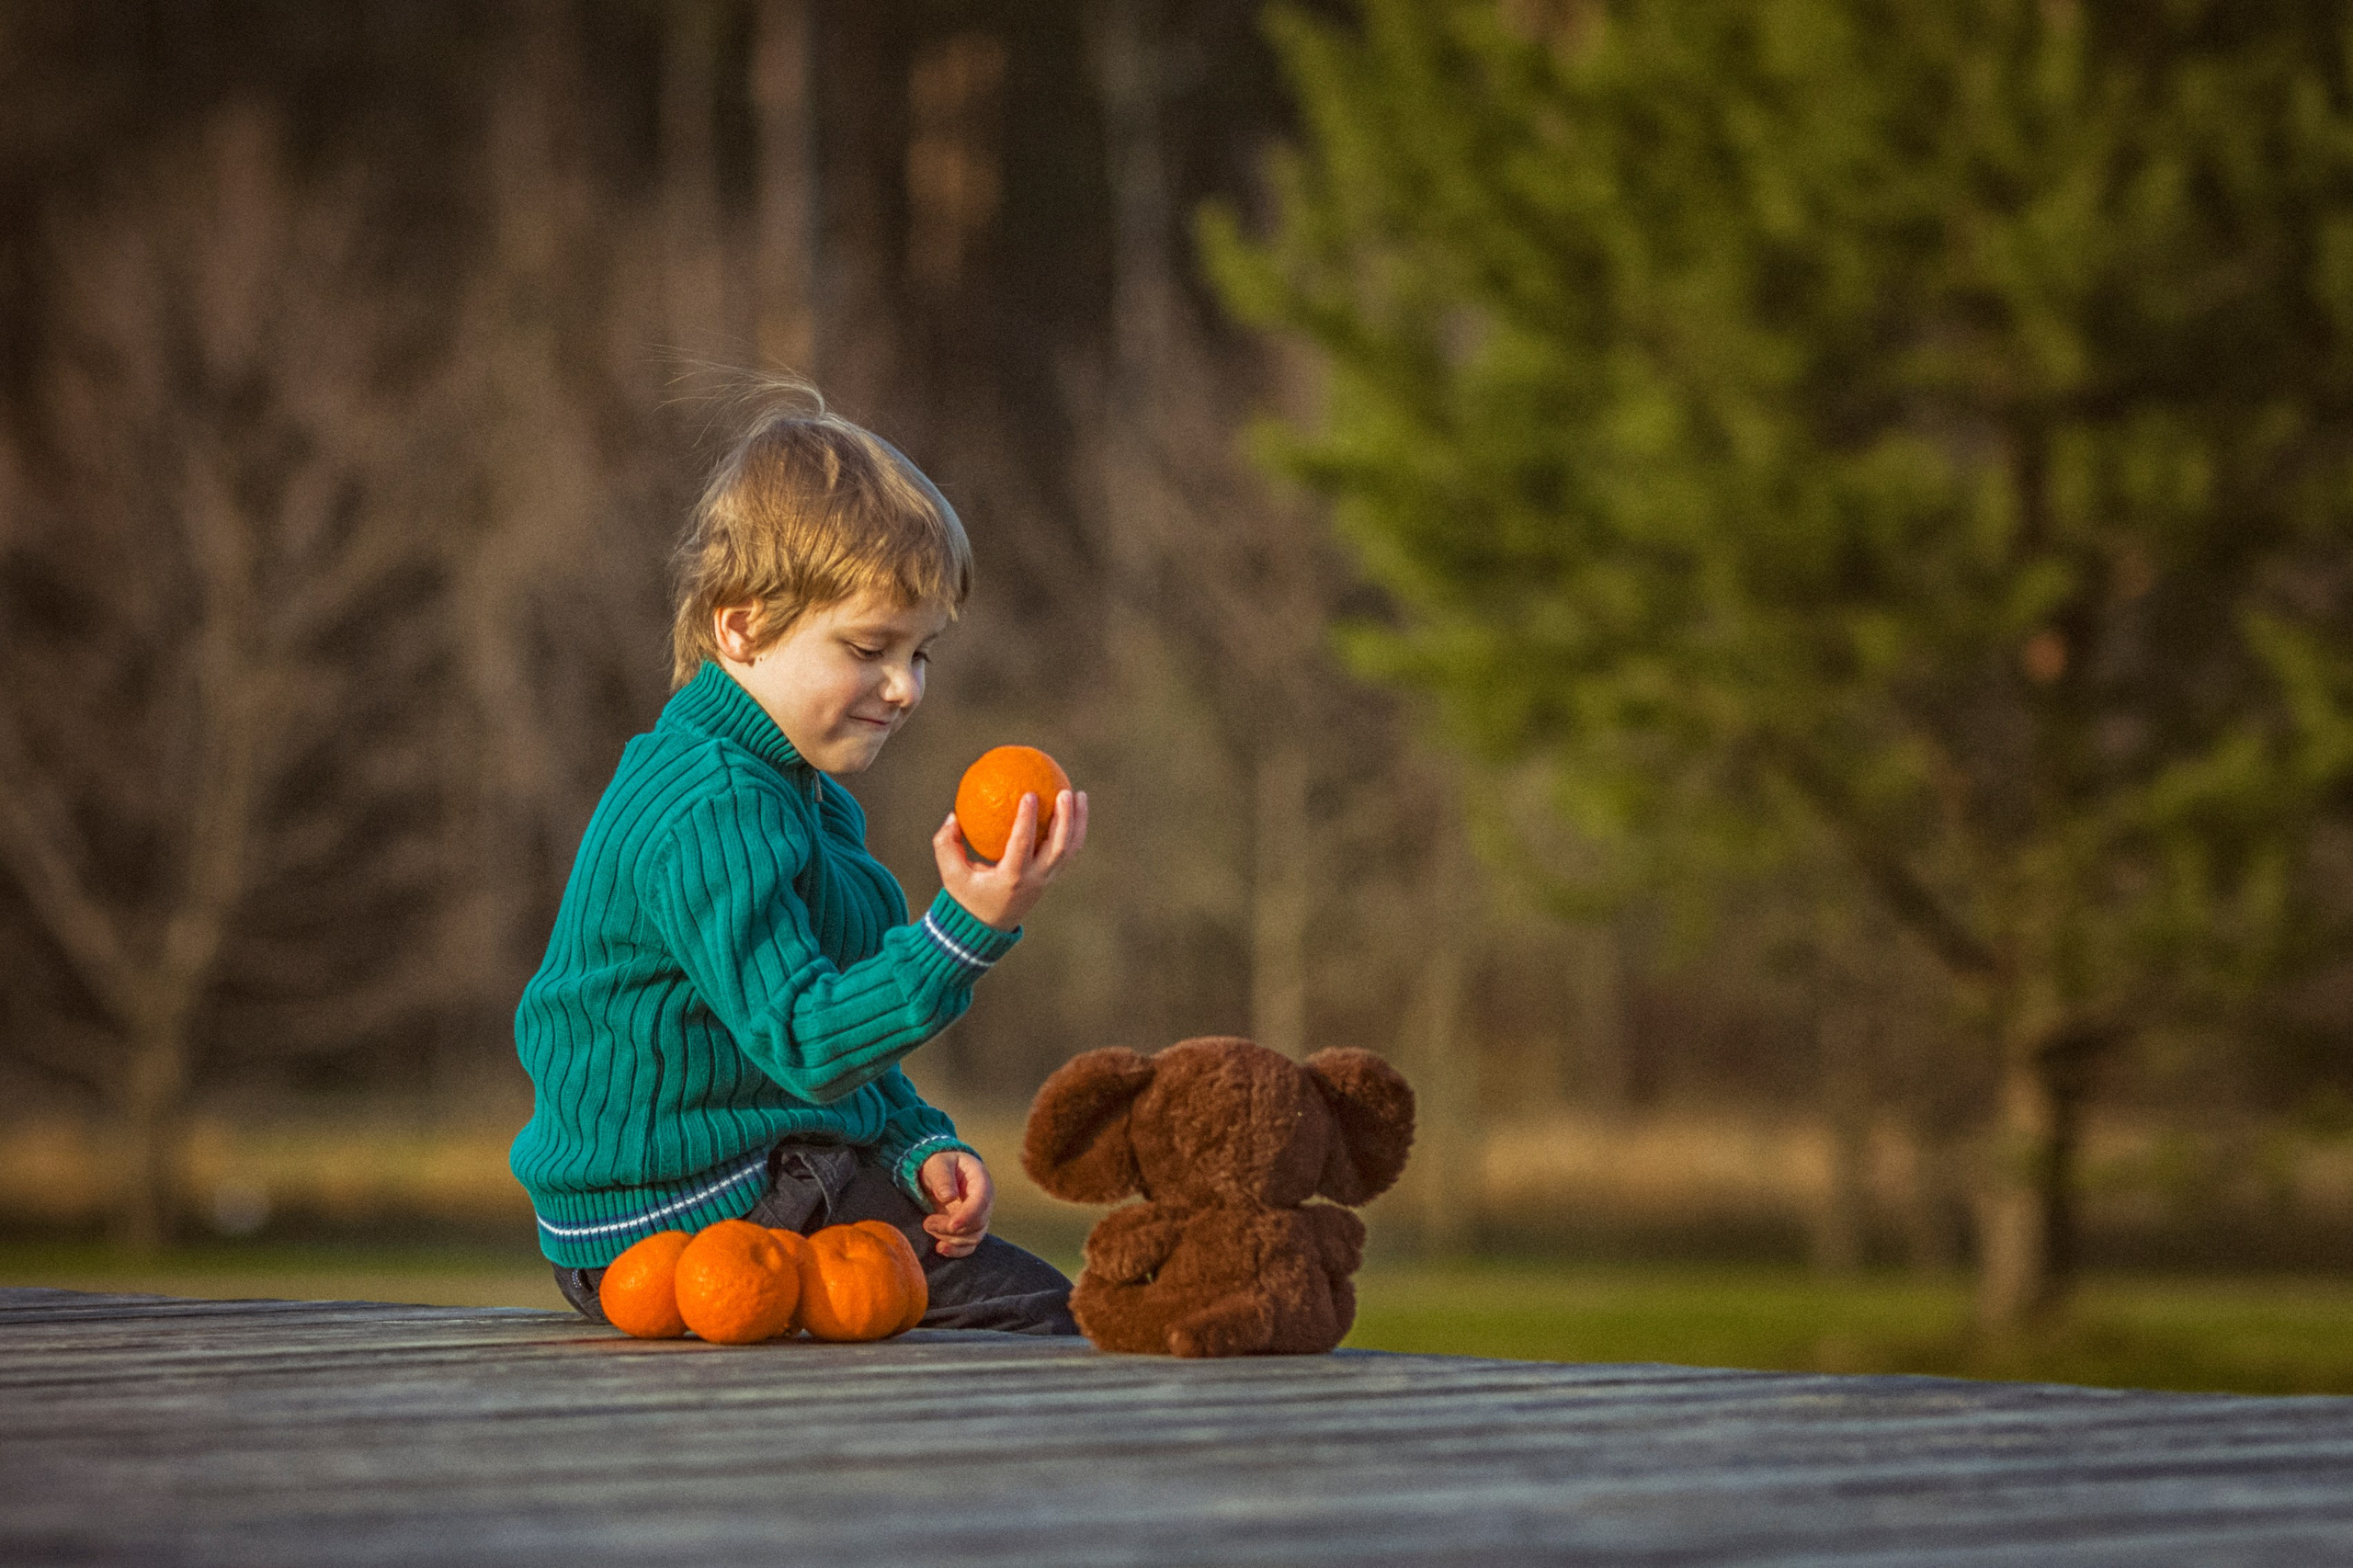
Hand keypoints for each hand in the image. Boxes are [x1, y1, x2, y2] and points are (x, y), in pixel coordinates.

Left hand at [917, 1149, 993, 1257]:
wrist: (939, 1172)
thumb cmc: (940, 1164)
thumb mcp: (938, 1164)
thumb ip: (942, 1178)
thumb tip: (948, 1197)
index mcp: (981, 1181)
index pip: (982, 1201)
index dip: (968, 1215)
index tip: (951, 1225)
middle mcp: (985, 1201)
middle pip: (977, 1223)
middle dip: (951, 1228)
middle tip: (927, 1222)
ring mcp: (979, 1216)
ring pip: (973, 1237)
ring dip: (950, 1238)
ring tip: (928, 1226)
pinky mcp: (970, 1228)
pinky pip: (969, 1245)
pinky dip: (956, 1251)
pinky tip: (940, 1248)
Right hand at [932, 788, 1088, 932]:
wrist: (986, 927)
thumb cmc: (966, 897)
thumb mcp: (951, 875)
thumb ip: (946, 845)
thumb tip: (953, 816)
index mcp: (1011, 878)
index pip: (1023, 845)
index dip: (1027, 819)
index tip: (1029, 793)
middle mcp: (1035, 879)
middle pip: (1059, 848)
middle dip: (1066, 819)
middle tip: (1065, 791)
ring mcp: (1047, 880)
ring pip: (1070, 850)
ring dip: (1078, 822)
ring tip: (1081, 794)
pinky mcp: (1051, 878)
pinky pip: (1068, 852)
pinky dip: (1074, 830)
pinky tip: (1074, 809)